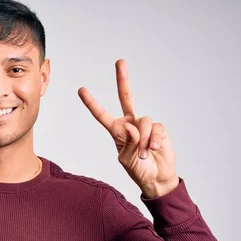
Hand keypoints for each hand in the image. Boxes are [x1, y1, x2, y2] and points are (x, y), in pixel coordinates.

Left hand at [78, 59, 178, 197]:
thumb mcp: (126, 159)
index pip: (101, 114)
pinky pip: (155, 128)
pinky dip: (153, 140)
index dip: (92, 102)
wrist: (157, 179)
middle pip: (126, 97)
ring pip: (143, 121)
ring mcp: (145, 125)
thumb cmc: (138, 170)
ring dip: (143, 140)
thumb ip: (127, 143)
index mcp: (116, 130)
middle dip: (123, 79)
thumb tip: (132, 127)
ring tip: (144, 153)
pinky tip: (154, 149)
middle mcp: (130, 123)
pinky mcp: (159, 129)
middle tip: (120, 62)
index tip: (81, 89)